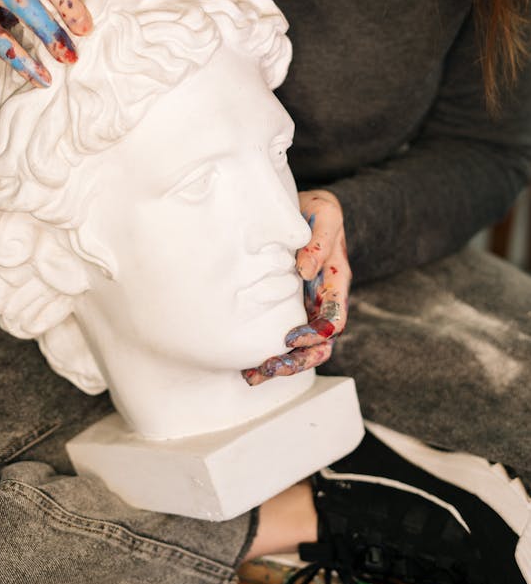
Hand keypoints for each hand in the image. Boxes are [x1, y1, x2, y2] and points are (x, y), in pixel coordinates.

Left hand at [242, 190, 350, 385]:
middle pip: (319, 344)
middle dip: (297, 361)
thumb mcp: (325, 215)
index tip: (291, 338)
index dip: (316, 334)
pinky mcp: (286, 306)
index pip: (334, 320)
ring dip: (280, 365)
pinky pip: (281, 335)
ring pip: (301, 348)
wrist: (304, 208)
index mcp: (336, 282)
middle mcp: (322, 300)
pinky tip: (246, 363)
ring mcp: (305, 306)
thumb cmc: (317, 212)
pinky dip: (267, 351)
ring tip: (253, 375)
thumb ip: (320, 242)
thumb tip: (306, 270)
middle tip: (269, 368)